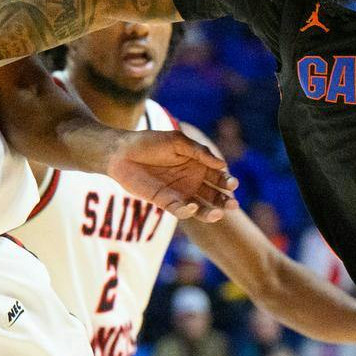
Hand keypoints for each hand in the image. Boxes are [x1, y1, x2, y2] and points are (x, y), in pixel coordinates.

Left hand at [106, 130, 236, 222]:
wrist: (122, 153)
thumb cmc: (150, 142)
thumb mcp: (177, 142)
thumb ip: (199, 152)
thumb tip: (222, 164)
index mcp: (198, 165)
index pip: (218, 176)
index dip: (226, 181)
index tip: (232, 184)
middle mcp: (192, 181)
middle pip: (213, 195)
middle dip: (224, 200)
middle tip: (233, 204)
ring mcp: (180, 193)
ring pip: (201, 207)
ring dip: (211, 212)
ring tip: (219, 213)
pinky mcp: (165, 202)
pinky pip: (180, 210)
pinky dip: (188, 211)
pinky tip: (193, 207)